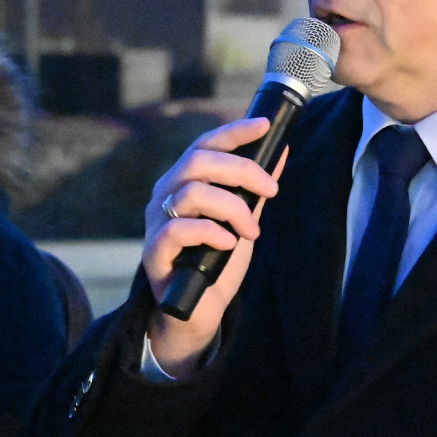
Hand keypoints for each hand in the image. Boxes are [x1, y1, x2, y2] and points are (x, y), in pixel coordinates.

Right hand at [141, 120, 285, 374]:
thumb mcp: (242, 218)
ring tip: (252, 230)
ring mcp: (156, 223)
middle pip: (198, 161)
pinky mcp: (155, 253)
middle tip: (271, 191)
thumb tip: (281, 151)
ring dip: (233, 208)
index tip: (264, 125)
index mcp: (183, 182)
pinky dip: (210, 231)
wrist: (198, 311)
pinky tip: (230, 242)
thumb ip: (255, 188)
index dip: (233, 131)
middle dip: (242, 170)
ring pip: (191, 192)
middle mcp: (164, 195)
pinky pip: (178, 229)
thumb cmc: (216, 261)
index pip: (204, 145)